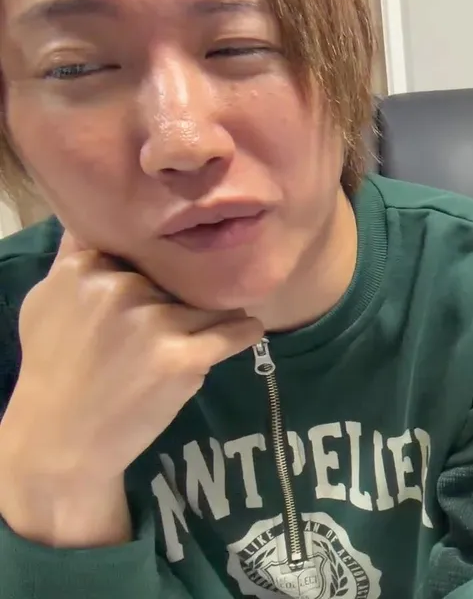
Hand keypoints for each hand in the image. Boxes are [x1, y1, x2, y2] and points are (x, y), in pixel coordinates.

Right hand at [0, 231, 263, 488]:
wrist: (60, 441)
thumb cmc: (54, 370)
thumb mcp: (46, 302)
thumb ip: (75, 259)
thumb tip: (98, 214)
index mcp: (86, 267)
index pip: (149, 248)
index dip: (161, 268)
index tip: (166, 284)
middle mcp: (118, 288)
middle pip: (183, 276)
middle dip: (184, 297)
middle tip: (167, 330)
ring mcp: (152, 322)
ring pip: (212, 303)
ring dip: (212, 319)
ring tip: (192, 344)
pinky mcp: (181, 358)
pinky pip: (236, 332)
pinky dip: (244, 333)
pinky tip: (245, 334)